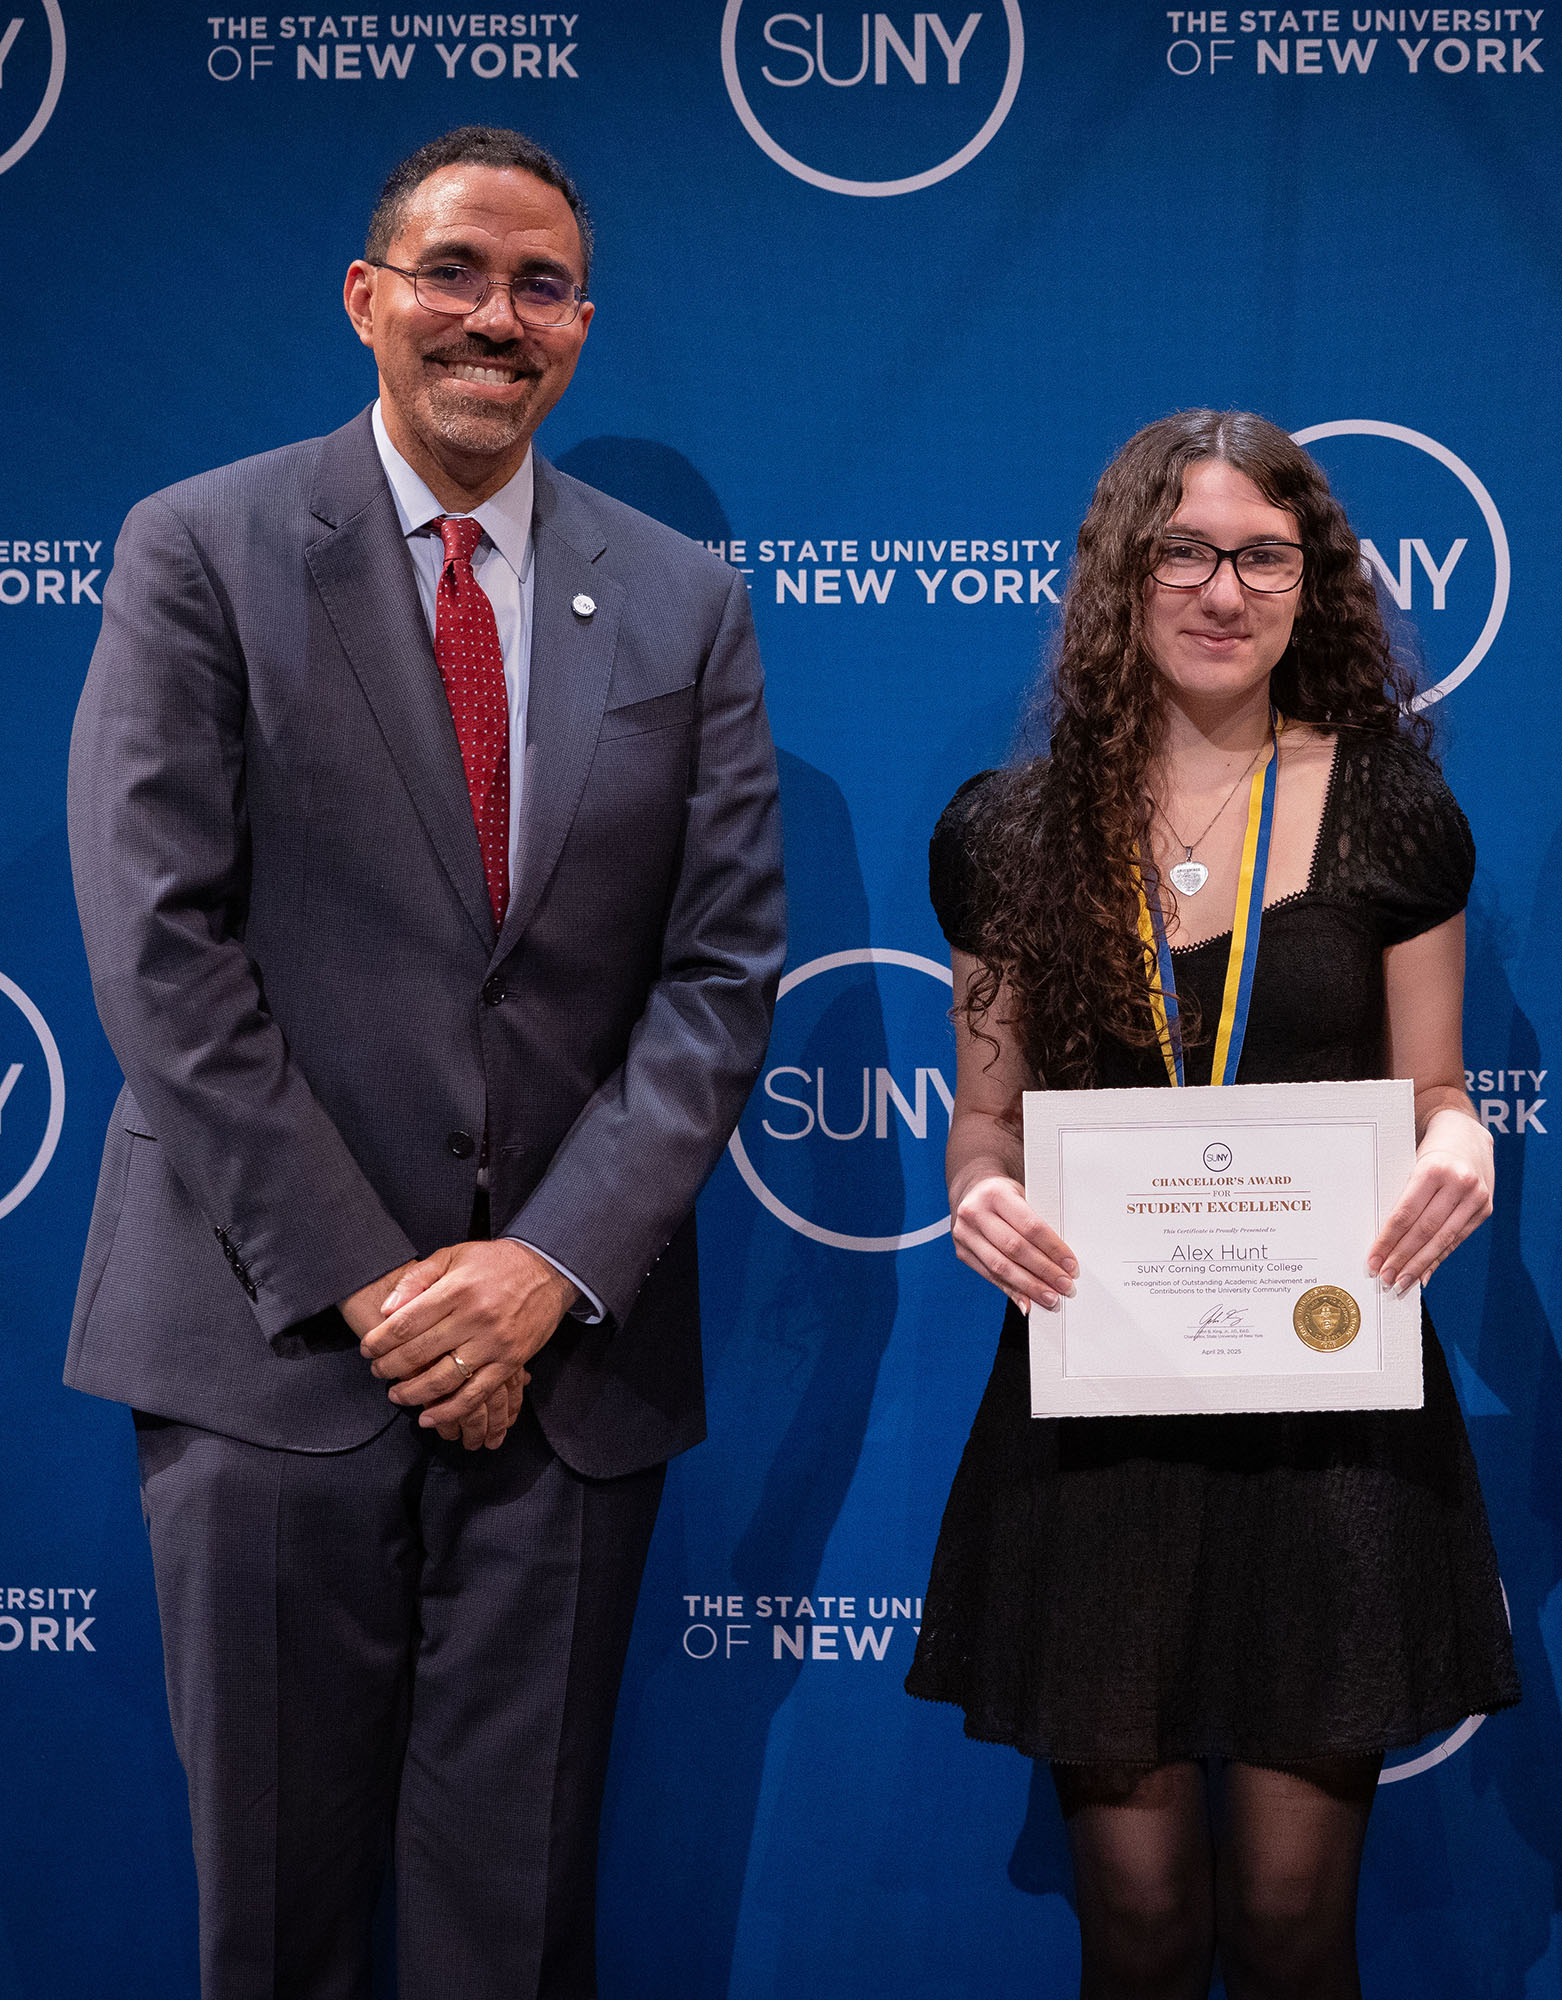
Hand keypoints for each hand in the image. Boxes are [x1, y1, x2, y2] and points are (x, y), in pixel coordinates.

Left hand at [342, 1257, 518, 1448]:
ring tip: (396, 1395)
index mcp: (456, 1289)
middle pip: (419, 1353)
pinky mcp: (511, 1361)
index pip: (405, 1323)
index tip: (367, 1349)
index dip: (380, 1340)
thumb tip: (387, 1310)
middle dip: (390, 1367)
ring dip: (413, 1393)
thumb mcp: (453, 1255)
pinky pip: (476, 1395)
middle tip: (377, 1372)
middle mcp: (474, 1317)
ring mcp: (494, 1343)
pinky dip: (449, 1411)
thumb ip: (417, 1278)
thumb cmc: (495, 1262)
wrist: (548, 1269)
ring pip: (444, 1379)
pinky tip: (428, 1417)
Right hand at [950, 1172, 1077, 1311]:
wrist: (971, 1191)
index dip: (1053, 1249)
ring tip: (1050, 1297)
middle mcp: (975, 1213)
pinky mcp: (962, 1252)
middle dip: (1044, 1272)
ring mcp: (965, 1234)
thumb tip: (1061, 1260)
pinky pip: (990, 1276)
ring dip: (1029, 1286)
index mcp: (995, 1194)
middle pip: (1016, 1249)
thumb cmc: (1003, 1195)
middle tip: (1065, 1286)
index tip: (1070, 1266)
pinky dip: (1011, 1291)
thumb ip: (1036, 1224)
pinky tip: (1026, 1301)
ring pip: (1001, 1267)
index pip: (1030, 1226)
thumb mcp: (1022, 1196)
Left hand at [1368, 1107, 1493, 1293]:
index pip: (1406, 1214)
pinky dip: (1439, 1257)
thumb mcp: (1411, 1164)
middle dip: (1403, 1258)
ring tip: (1401, 1281)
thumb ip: (1403, 1198)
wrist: (1466, 1133)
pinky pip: (1457, 1238)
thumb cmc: (1429, 1151)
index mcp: (1433, 1169)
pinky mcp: (1485, 1208)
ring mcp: (1476, 1197)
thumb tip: (1385, 1239)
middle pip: (1425, 1230)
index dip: (1388, 1241)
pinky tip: (1425, 1273)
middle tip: (1385, 1278)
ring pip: (1443, 1239)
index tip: (1373, 1260)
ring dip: (1420, 1265)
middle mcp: (1459, 1183)